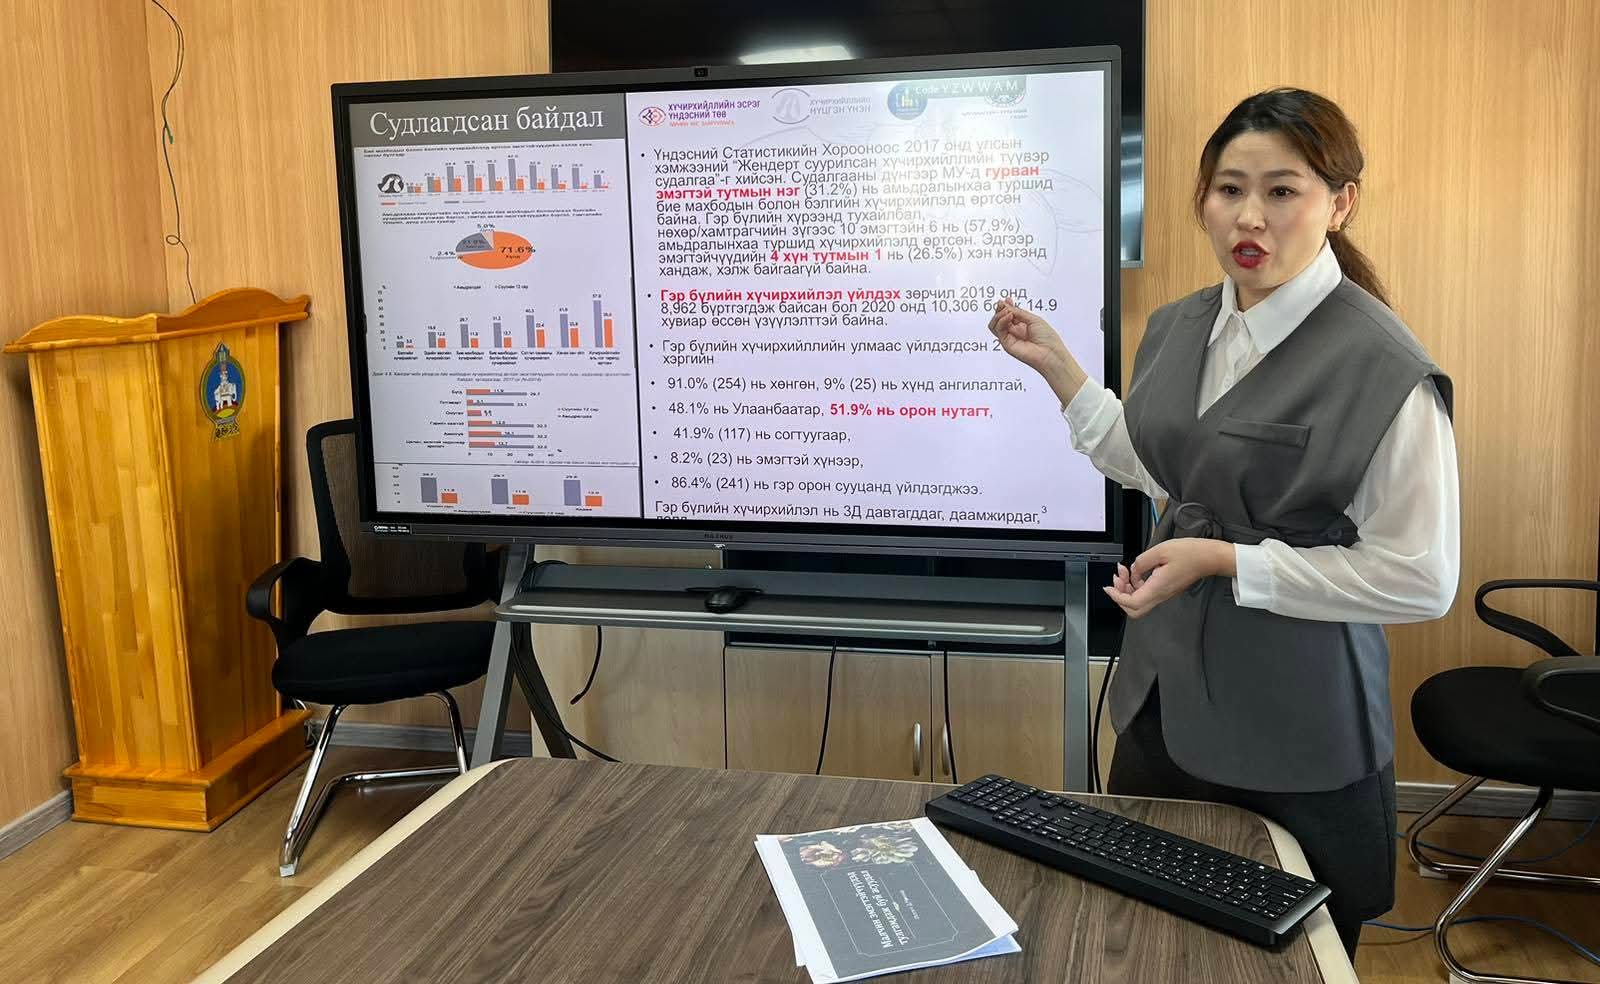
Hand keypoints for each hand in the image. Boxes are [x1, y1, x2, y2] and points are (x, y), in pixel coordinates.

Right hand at [985, 298, 1086, 403]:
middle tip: (1002, 304)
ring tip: (1007, 311)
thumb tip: (1006, 306)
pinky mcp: (1006, 344)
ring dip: (998, 315)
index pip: (1009, 314)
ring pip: (995, 325)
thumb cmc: (1047, 338)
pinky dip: (1001, 321)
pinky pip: (998, 330)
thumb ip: (1018, 312)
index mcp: (1023, 326)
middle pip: (1000, 319)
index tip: (1007, 299)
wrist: (1050, 353)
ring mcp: (1010, 338)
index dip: (1006, 306)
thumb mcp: (1033, 319)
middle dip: (1000, 309)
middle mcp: (1015, 332)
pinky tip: (1009, 316)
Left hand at [1104, 538, 1236, 618]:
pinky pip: (1147, 593)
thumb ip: (1141, 562)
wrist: (1209, 557)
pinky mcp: (1166, 589)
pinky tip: (1137, 571)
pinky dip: (1137, 585)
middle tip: (1117, 579)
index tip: (1108, 587)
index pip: (1132, 602)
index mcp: (1158, 587)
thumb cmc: (1191, 554)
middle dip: (1121, 596)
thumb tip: (1133, 569)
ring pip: (1140, 601)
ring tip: (1125, 571)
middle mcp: (1161, 594)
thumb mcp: (1161, 550)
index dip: (1117, 597)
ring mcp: (1164, 593)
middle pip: (1134, 609)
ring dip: (1128, 588)